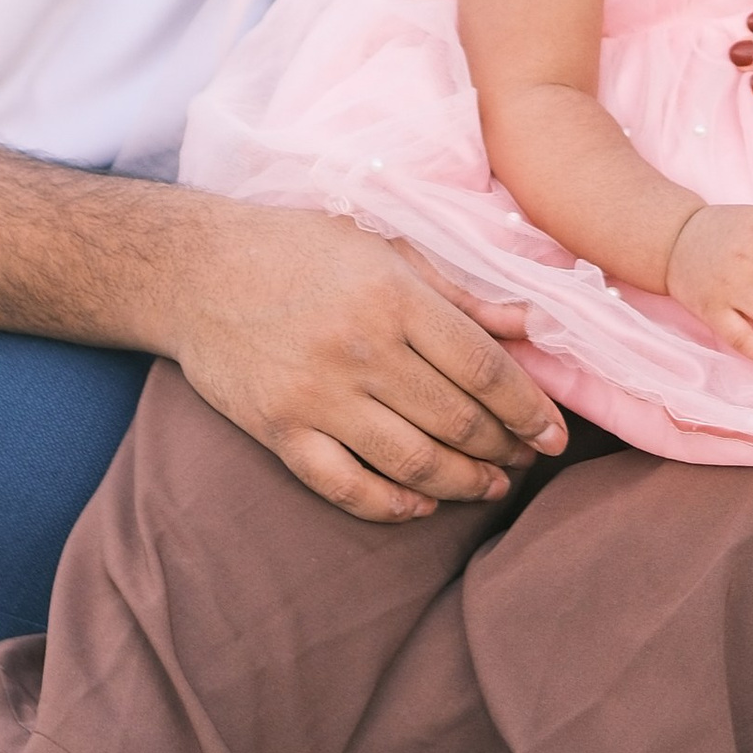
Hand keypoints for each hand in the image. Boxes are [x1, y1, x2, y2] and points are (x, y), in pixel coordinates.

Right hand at [167, 201, 564, 523]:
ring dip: (464, 482)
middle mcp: (359, 349)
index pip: (483, 367)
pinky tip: (422, 502)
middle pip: (456, 420)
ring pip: (413, 462)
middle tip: (528, 457)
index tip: (557, 433)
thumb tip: (533, 324)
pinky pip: (346, 487)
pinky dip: (391, 504)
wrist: (195, 270)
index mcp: (393, 296)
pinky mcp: (279, 431)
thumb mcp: (384, 247)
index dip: (529, 408)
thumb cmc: (300, 250)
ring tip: (492, 484)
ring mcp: (317, 396)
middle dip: (505, 448)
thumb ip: (460, 292)